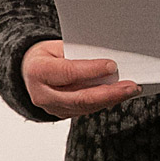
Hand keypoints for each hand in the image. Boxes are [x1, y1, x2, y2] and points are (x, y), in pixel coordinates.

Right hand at [22, 40, 138, 118]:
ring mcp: (51, 107)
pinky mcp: (61, 114)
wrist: (28, 71)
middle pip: (80, 97)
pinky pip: (85, 110)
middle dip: (109, 93)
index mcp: (38, 71)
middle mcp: (42, 94)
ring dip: (111, 99)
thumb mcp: (56, 46)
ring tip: (130, 91)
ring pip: (85, 107)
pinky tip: (118, 96)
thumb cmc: (47, 55)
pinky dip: (103, 102)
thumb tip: (107, 62)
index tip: (112, 65)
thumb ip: (78, 54)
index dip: (91, 70)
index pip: (68, 73)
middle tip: (131, 87)